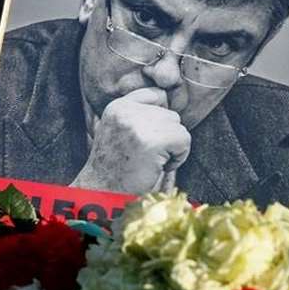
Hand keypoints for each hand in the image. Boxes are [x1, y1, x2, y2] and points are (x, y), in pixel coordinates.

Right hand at [71, 88, 190, 193]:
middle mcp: (126, 111)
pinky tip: (159, 167)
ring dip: (172, 148)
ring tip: (152, 162)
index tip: (150, 139)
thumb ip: (138, 113)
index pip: (156, 95)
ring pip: (178, 127)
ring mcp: (138, 125)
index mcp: (117, 106)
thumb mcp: (118, 130)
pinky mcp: (153, 141)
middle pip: (170, 114)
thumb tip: (167, 98)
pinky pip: (184, 140)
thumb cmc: (116, 167)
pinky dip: (178, 157)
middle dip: (166, 137)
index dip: (160, 118)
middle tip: (148, 156)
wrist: (104, 194)